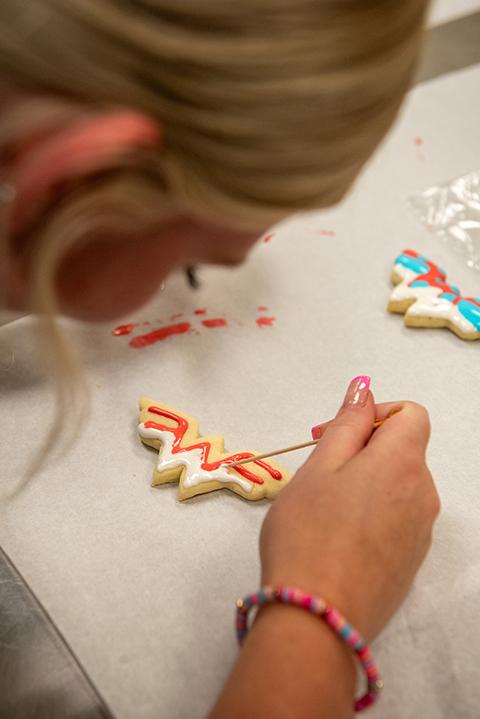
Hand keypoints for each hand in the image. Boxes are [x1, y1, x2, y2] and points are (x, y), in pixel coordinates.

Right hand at [260, 376, 439, 641]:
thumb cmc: (308, 532)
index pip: (412, 413)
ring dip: (368, 482)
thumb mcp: (319, 467)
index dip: (377, 413)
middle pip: (405, 450)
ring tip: (325, 508)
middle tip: (320, 472)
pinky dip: (374, 513)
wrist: (318, 618)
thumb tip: (364, 388)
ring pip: (400, 485)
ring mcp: (422, 531)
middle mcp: (424, 494)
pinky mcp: (412, 561)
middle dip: (365, 449)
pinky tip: (339, 537)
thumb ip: (347, 423)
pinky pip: (399, 518)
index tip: (339, 434)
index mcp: (403, 463)